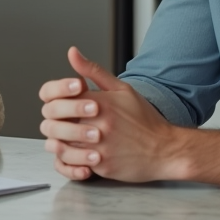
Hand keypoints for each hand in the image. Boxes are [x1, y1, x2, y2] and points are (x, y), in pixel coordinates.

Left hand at [38, 47, 177, 182]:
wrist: (165, 149)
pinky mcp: (101, 166)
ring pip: (61, 145)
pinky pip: (73, 164)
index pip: (60, 98)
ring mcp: (99, 147)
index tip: (61, 105)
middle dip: (54, 123)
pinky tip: (76, 153)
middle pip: (57, 123)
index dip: (56, 101)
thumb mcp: (122, 89)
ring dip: (59, 142)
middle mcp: (97, 124)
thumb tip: (72, 53)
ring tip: (65, 139)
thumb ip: (93, 71)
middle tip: (59, 123)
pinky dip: (69, 159)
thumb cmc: (144, 119)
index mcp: (99, 102)